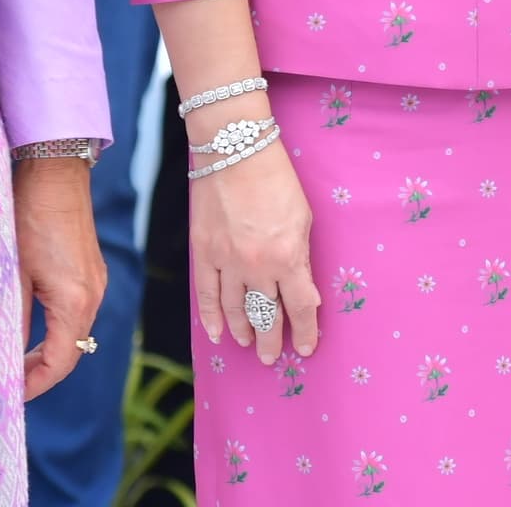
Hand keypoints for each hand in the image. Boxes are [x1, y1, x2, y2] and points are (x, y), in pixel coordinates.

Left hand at [12, 156, 104, 400]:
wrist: (55, 169)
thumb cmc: (30, 216)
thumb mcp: (12, 272)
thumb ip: (10, 318)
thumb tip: (0, 357)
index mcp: (75, 301)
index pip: (61, 362)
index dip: (34, 385)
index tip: (7, 397)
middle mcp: (93, 295)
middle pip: (71, 352)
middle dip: (39, 372)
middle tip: (4, 383)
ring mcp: (94, 281)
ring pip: (73, 333)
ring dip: (46, 351)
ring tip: (10, 359)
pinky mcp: (88, 269)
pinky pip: (75, 313)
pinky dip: (53, 330)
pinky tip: (27, 328)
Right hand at [187, 129, 319, 367]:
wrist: (236, 152)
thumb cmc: (277, 180)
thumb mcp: (303, 218)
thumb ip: (301, 255)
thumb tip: (302, 288)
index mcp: (288, 256)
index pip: (301, 307)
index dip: (305, 331)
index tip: (306, 348)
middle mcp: (257, 266)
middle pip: (266, 314)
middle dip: (271, 340)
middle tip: (272, 357)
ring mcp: (227, 262)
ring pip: (235, 310)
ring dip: (244, 330)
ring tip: (250, 344)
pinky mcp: (203, 254)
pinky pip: (206, 295)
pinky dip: (211, 317)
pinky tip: (218, 333)